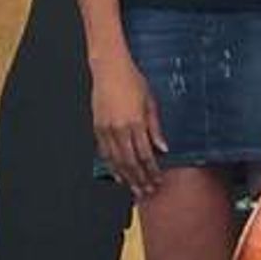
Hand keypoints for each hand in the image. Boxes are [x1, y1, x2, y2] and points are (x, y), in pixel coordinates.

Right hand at [91, 50, 166, 199]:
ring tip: (134, 189)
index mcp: (136, 122)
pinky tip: (118, 175)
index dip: (152, 170)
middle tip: (147, 191)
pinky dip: (112, 166)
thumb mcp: (150, 102)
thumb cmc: (132, 80)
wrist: (109, 68)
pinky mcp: (97, 127)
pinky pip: (105, 153)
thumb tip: (163, 148)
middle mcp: (120, 128)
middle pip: (132, 162)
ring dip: (127, 177)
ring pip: (117, 161)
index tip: (158, 179)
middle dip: (140, 179)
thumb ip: (155, 128)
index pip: (146, 155)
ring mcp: (107, 129)